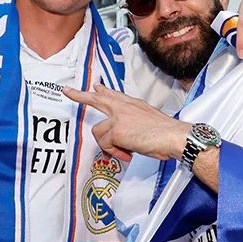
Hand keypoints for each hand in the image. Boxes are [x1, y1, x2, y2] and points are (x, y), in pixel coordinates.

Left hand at [64, 84, 189, 162]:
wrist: (174, 136)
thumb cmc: (167, 132)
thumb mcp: (149, 120)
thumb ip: (134, 123)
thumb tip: (125, 135)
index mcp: (133, 104)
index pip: (113, 94)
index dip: (103, 91)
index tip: (96, 87)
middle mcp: (123, 107)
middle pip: (96, 99)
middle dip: (79, 95)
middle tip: (68, 92)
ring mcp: (118, 117)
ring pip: (98, 132)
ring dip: (108, 146)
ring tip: (123, 152)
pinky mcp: (116, 130)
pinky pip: (106, 145)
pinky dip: (115, 153)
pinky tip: (127, 154)